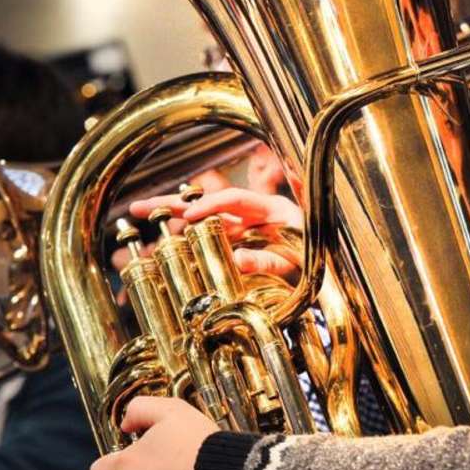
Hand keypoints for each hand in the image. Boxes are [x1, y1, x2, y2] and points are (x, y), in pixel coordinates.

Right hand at [129, 188, 304, 279]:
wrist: (331, 271)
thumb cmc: (318, 260)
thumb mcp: (298, 261)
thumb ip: (269, 260)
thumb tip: (237, 260)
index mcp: (271, 208)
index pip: (234, 199)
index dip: (210, 205)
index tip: (188, 215)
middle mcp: (251, 216)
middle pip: (207, 203)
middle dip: (172, 205)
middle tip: (138, 208)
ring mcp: (242, 232)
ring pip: (201, 224)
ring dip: (172, 226)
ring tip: (139, 230)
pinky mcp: (236, 248)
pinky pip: (206, 246)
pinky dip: (184, 251)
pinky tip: (158, 257)